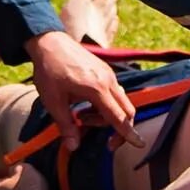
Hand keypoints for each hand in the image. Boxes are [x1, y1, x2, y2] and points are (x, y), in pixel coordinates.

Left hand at [27, 30, 140, 150]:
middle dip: (121, 129)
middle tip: (106, 143)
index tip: (140, 145)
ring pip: (121, 103)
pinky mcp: (106, 71)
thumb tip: (73, 147)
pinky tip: (86, 106)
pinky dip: (106, 105)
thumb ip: (66, 125)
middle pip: (127, 111)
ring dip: (107, 117)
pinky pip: (115, 93)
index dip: (128, 133)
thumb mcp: (53, 101)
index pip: (118, 116)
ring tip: (81, 117)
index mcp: (96, 89)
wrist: (50, 42)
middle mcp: (108, 81)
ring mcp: (109, 74)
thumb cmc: (49, 71)